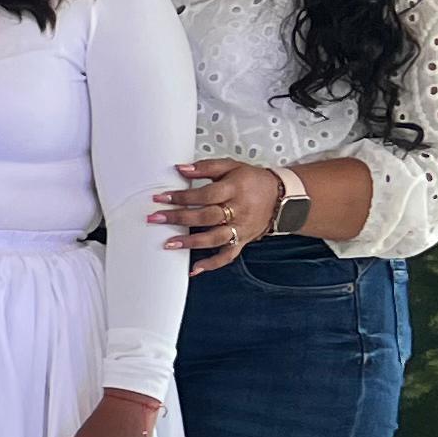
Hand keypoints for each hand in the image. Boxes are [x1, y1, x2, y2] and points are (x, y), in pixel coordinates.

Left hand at [153, 159, 277, 275]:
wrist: (282, 197)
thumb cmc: (252, 181)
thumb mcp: (231, 167)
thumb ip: (206, 167)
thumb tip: (180, 168)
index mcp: (234, 190)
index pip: (205, 195)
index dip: (182, 196)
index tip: (160, 198)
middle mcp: (238, 211)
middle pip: (206, 217)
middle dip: (179, 218)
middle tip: (155, 218)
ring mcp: (240, 229)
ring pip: (215, 238)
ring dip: (191, 242)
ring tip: (168, 244)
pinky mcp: (243, 241)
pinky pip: (228, 255)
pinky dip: (212, 264)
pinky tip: (194, 269)